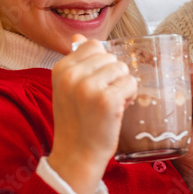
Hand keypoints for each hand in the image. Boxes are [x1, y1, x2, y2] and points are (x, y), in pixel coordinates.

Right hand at [47, 35, 136, 193]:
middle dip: (113, 77)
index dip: (102, 66)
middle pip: (111, 57)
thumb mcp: (67, 88)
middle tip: (101, 100)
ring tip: (108, 106)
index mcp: (61, 68)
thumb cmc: (77, 122)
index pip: (94, 46)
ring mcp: (89, 87)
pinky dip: (129, 97)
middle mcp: (72, 74)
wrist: (76, 156)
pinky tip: (116, 111)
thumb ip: (76, 63)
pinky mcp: (107, 100)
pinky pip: (131, 83)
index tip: (94, 86)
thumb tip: (80, 38)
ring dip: (122, 87)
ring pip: (123, 69)